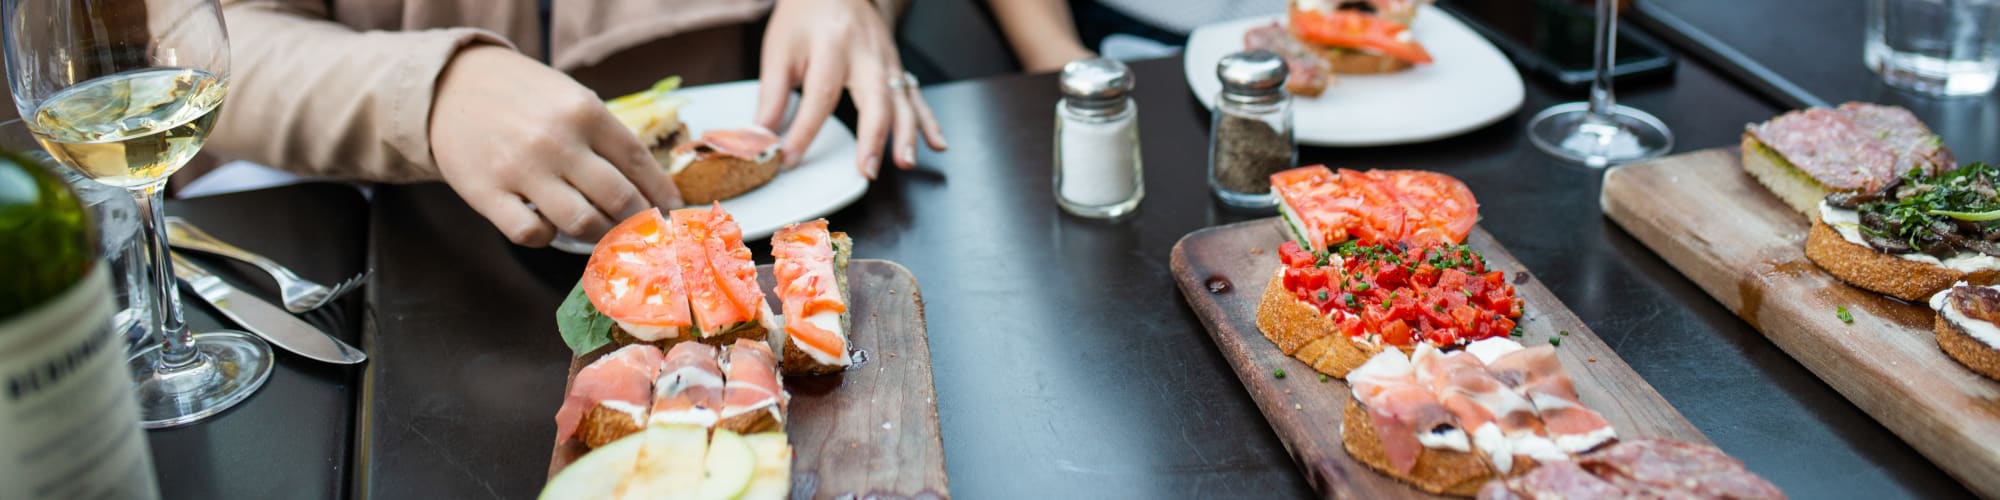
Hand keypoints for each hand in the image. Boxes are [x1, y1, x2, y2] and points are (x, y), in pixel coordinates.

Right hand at [429, 45, 682, 246]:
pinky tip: (550, 226)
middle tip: (644, 232)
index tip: (672, 211)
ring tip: (604, 234)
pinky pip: (533, 235)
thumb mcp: (570, 98)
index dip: (661, 193)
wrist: (451, 87)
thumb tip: (649, 185)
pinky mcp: (488, 194)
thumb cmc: (523, 96)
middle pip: (619, 198)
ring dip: (601, 236)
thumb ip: (606, 136)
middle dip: (640, 222)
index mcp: (585, 112)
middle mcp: (557, 141)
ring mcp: (521, 169)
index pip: (639, 163)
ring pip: (582, 222)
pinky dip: (549, 238)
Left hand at [755, 0, 946, 178]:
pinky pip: (917, 96)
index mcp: (831, 46)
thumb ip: (772, 96)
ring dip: (906, 134)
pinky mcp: (897, 67)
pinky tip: (937, 144)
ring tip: (903, 163)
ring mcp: (887, 60)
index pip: (819, 96)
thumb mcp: (779, 50)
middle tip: (866, 170)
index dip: (804, 132)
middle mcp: (865, 54)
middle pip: (874, 97)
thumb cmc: (806, 17)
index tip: (789, 159)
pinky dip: (929, 122)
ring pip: (903, 100)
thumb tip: (763, 137)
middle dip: (873, 137)